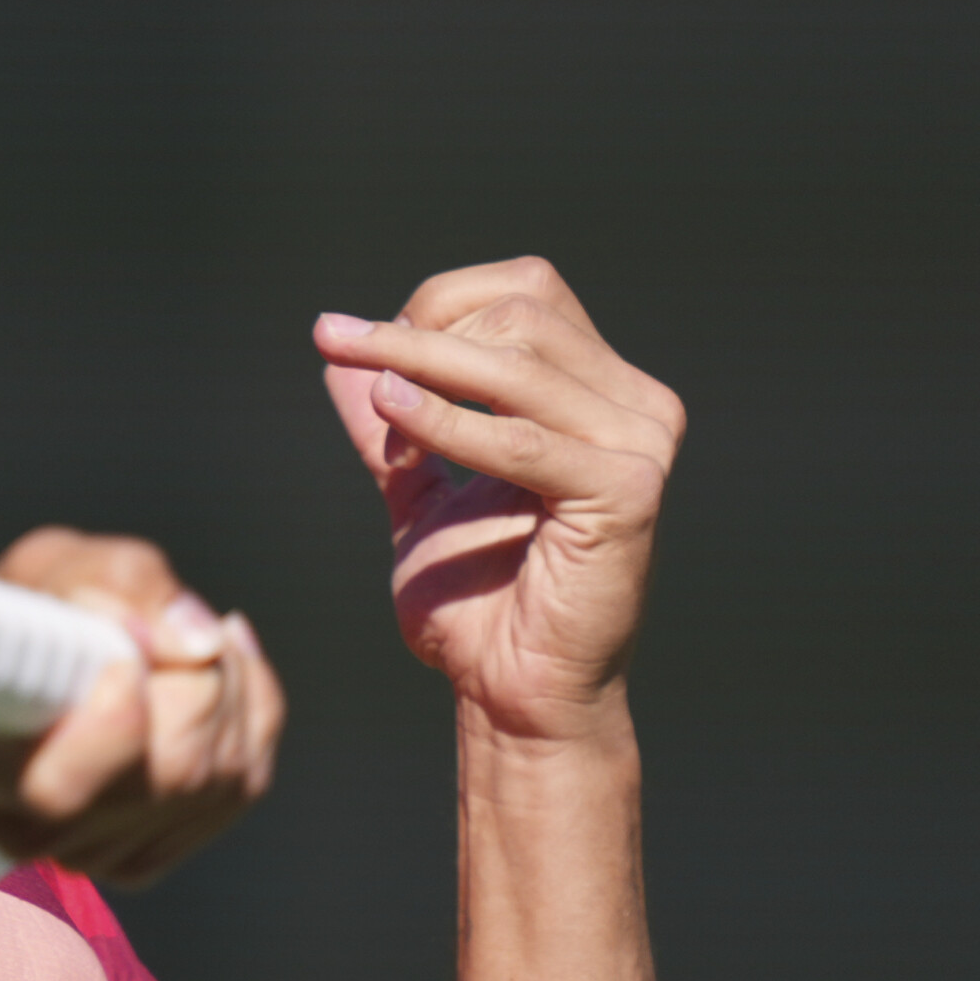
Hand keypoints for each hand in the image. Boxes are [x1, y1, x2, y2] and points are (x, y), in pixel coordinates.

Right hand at [0, 527, 285, 882]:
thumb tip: (199, 643)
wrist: (11, 678)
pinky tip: (211, 665)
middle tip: (165, 623)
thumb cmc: (22, 620)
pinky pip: (246, 780)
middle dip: (196, 676)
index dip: (115, 723)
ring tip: (182, 637)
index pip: (56, 789)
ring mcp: (92, 856)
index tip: (128, 659)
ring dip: (227, 681)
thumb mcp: (48, 568)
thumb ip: (116, 586)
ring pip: (220, 774)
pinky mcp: (148, 857)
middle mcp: (28, 832)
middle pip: (170, 772)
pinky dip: (248, 708)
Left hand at [313, 257, 684, 741]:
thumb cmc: (474, 599)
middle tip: (349, 350)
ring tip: (358, 372)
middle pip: (521, 313)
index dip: (439, 300)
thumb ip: (390, 423)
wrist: (508, 690)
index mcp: (601, 393)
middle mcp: (637, 408)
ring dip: (420, 361)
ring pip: (518, 362)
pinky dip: (446, 421)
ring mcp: (641, 447)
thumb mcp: (416, 491)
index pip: (527, 290)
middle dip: (420, 327)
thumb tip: (338, 351)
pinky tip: (391, 414)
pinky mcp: (627, 494)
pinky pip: (518, 440)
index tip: (357, 338)